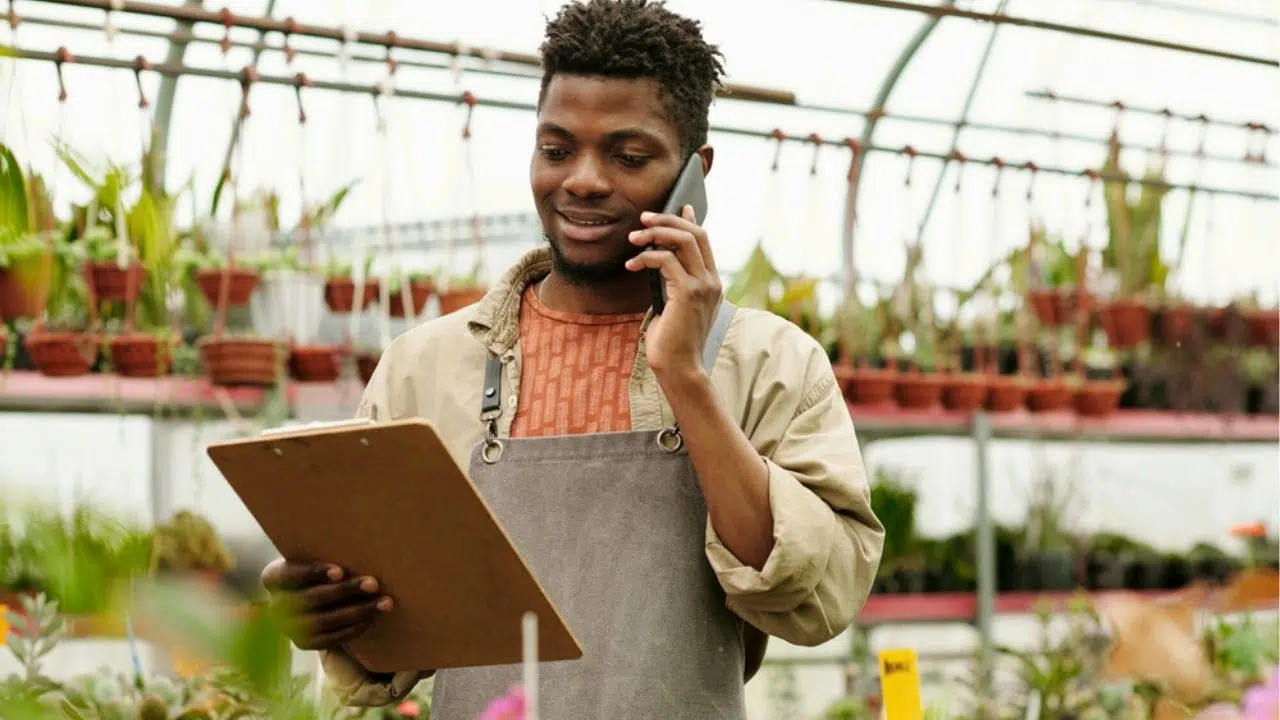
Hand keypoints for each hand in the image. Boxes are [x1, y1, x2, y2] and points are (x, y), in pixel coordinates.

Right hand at [261, 558, 393, 651]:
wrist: (317, 597)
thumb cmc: (322, 567)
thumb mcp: (317, 555)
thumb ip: (327, 551)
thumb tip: (361, 539)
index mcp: (274, 577)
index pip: (289, 574)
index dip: (313, 573)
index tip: (340, 571)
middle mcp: (275, 604)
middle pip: (310, 599)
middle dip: (345, 591)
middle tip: (373, 583)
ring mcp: (289, 627)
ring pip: (322, 621)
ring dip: (357, 611)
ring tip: (384, 602)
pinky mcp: (304, 643)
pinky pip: (329, 639)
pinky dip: (353, 628)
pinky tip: (372, 617)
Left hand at [626, 205, 722, 379]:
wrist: (679, 368)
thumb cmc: (672, 342)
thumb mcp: (674, 306)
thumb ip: (674, 283)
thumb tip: (660, 262)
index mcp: (712, 283)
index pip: (704, 240)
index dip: (689, 220)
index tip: (678, 206)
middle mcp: (712, 281)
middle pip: (696, 233)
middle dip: (668, 219)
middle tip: (643, 218)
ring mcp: (703, 286)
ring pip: (683, 240)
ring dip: (655, 233)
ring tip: (633, 237)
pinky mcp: (688, 293)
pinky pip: (666, 260)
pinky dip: (646, 257)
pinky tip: (631, 264)